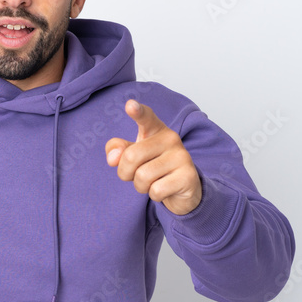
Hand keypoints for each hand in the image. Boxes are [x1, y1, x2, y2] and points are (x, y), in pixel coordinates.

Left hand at [105, 99, 202, 215]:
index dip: (137, 112)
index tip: (130, 105)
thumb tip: (113, 158)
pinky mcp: (188, 176)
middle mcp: (170, 138)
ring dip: (141, 186)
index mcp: (155, 129)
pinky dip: (154, 195)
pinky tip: (165, 189)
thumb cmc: (153, 167)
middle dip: (126, 173)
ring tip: (153, 182)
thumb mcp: (132, 157)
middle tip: (136, 175)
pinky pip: (156, 190)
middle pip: (131, 156)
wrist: (182, 189)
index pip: (146, 117)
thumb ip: (117, 151)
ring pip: (142, 176)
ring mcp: (181, 156)